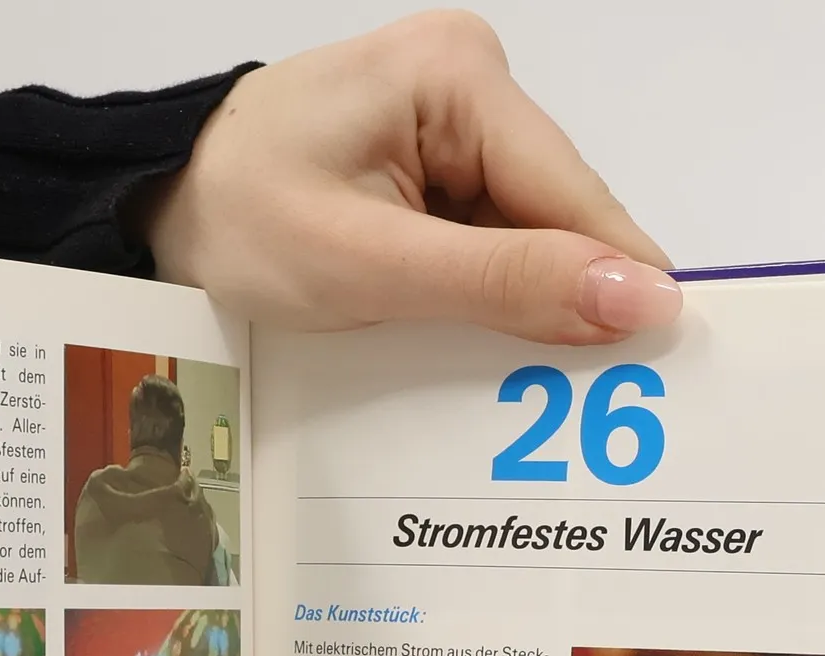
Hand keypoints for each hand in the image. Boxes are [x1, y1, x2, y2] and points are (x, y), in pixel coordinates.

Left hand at [147, 11, 680, 343]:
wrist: (158, 214)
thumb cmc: (237, 223)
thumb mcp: (373, 266)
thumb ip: (505, 283)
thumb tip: (638, 298)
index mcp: (460, 76)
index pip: (573, 194)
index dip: (616, 282)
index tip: (666, 364)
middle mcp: (469, 86)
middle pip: (556, 218)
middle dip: (560, 303)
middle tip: (580, 409)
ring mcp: (450, 130)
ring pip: (525, 241)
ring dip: (517, 311)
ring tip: (517, 389)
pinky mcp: (430, 173)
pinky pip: (485, 247)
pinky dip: (481, 302)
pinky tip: (471, 348)